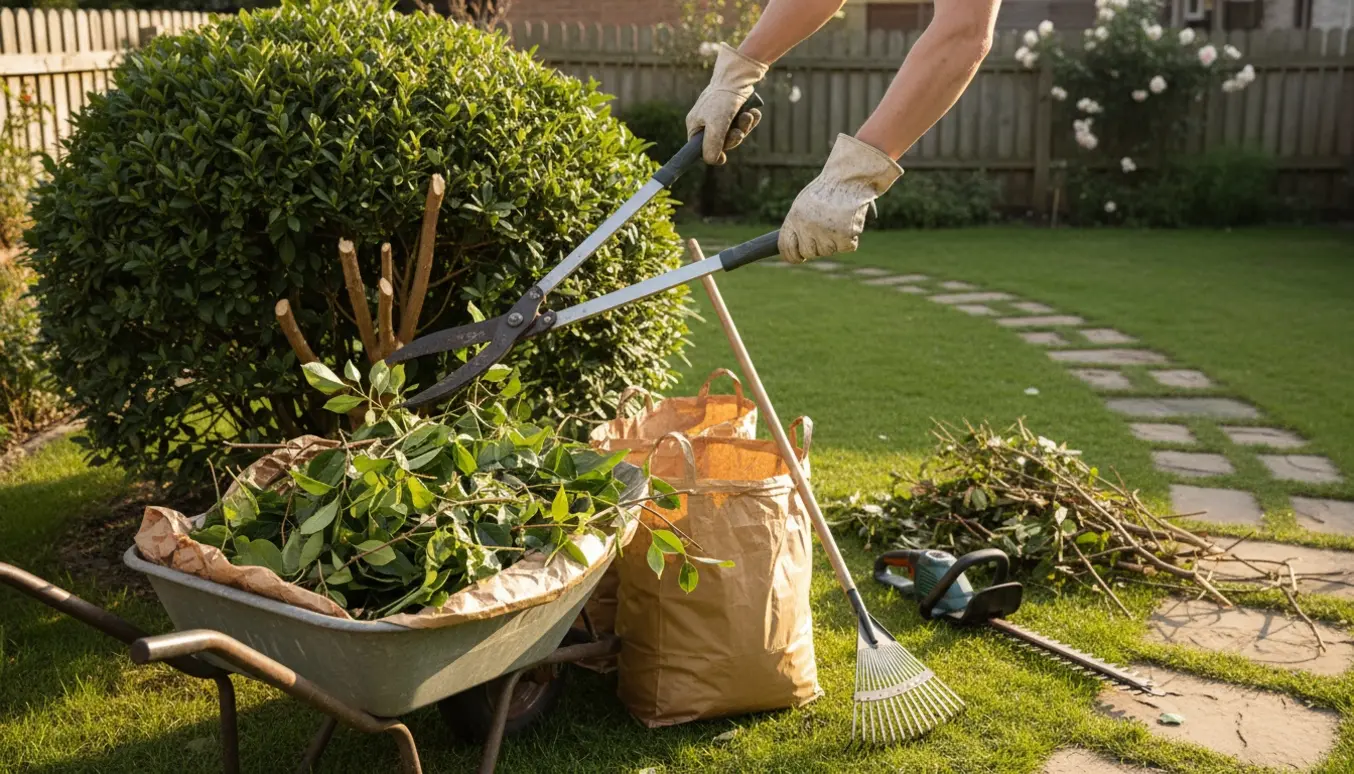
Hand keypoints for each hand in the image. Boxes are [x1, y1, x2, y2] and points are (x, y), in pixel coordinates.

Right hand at [685, 43, 767, 164]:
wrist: (737, 76)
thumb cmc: (722, 99)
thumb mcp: (716, 126)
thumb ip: (712, 146)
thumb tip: (713, 161)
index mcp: (696, 126)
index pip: (701, 149)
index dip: (713, 154)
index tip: (723, 157)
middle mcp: (706, 122)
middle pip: (722, 143)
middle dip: (734, 137)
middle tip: (740, 132)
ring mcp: (720, 116)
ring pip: (734, 132)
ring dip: (744, 127)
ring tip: (748, 116)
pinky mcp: (733, 110)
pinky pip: (742, 123)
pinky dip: (749, 119)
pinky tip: (753, 113)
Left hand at [779, 135, 902, 262]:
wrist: (849, 177)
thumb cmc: (827, 188)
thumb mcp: (805, 203)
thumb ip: (799, 224)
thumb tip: (796, 246)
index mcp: (794, 218)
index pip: (786, 248)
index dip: (792, 256)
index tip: (798, 257)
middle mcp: (808, 228)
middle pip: (808, 252)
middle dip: (816, 247)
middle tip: (824, 232)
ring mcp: (826, 233)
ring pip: (828, 251)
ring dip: (834, 241)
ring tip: (838, 220)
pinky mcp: (845, 236)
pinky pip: (846, 247)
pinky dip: (850, 239)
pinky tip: (850, 222)